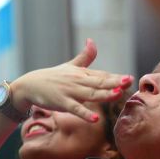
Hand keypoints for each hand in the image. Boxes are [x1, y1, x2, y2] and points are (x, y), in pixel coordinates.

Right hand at [13, 39, 133, 121]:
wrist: (30, 85)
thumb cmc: (52, 77)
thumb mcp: (70, 66)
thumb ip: (85, 56)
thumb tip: (92, 40)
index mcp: (82, 74)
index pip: (101, 76)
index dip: (115, 77)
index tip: (129, 78)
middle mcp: (78, 81)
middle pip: (99, 82)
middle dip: (114, 82)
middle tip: (128, 81)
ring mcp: (70, 92)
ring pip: (90, 94)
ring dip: (104, 94)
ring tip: (117, 94)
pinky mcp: (62, 102)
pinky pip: (76, 109)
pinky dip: (85, 114)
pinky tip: (95, 118)